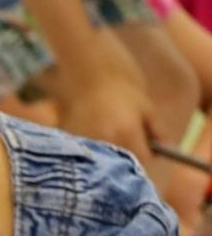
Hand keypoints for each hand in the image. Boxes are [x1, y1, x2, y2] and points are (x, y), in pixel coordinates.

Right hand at [54, 33, 153, 161]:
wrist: (92, 73)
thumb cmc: (124, 87)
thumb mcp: (147, 109)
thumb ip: (157, 131)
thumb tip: (163, 147)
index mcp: (127, 134)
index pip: (142, 159)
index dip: (147, 153)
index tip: (147, 146)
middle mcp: (105, 142)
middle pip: (121, 162)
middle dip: (128, 154)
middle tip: (130, 139)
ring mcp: (87, 141)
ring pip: (103, 158)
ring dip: (110, 151)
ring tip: (111, 131)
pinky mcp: (73, 139)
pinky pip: (89, 151)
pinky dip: (94, 147)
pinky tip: (96, 129)